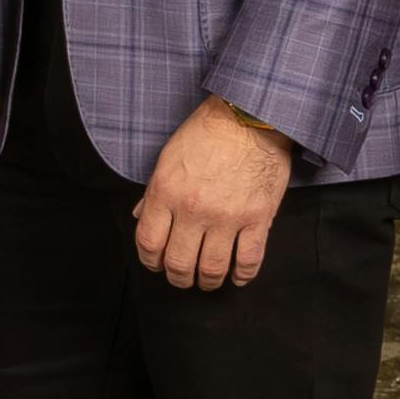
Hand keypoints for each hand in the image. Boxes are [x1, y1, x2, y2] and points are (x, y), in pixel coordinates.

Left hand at [137, 95, 291, 290]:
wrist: (249, 117)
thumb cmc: (206, 133)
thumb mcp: (168, 157)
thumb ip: (154, 193)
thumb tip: (142, 217)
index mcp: (166, 193)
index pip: (149, 243)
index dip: (150, 261)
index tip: (156, 264)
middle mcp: (193, 209)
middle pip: (179, 263)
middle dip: (178, 277)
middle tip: (182, 277)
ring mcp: (227, 216)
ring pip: (212, 268)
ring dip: (207, 281)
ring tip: (207, 280)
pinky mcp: (257, 218)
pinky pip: (249, 259)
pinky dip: (242, 275)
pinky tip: (237, 277)